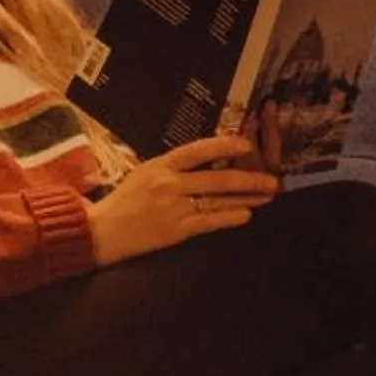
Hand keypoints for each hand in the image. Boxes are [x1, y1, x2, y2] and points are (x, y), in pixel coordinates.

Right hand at [87, 133, 279, 266]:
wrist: (103, 230)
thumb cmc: (125, 198)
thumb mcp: (145, 172)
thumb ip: (173, 166)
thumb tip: (207, 159)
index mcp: (161, 165)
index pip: (197, 151)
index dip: (223, 145)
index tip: (246, 144)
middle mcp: (169, 184)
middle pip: (216, 178)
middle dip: (248, 179)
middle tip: (271, 180)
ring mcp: (173, 208)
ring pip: (217, 201)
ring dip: (245, 199)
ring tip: (265, 196)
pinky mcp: (175, 231)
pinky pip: (208, 222)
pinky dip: (228, 218)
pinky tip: (245, 215)